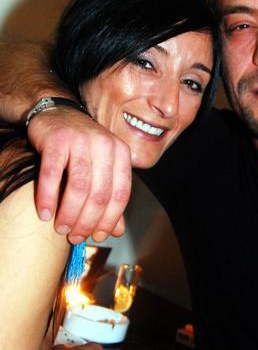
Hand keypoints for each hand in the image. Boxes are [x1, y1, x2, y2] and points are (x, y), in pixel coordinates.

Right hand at [27, 107, 131, 242]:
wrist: (57, 112)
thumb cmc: (81, 146)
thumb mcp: (102, 168)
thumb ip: (110, 198)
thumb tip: (116, 231)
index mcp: (121, 153)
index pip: (121, 195)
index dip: (109, 220)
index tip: (97, 237)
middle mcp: (105, 145)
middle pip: (100, 195)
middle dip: (87, 222)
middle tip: (75, 237)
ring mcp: (81, 141)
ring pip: (79, 187)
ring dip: (69, 214)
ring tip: (60, 228)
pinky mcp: (57, 140)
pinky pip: (52, 175)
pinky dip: (48, 198)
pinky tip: (44, 214)